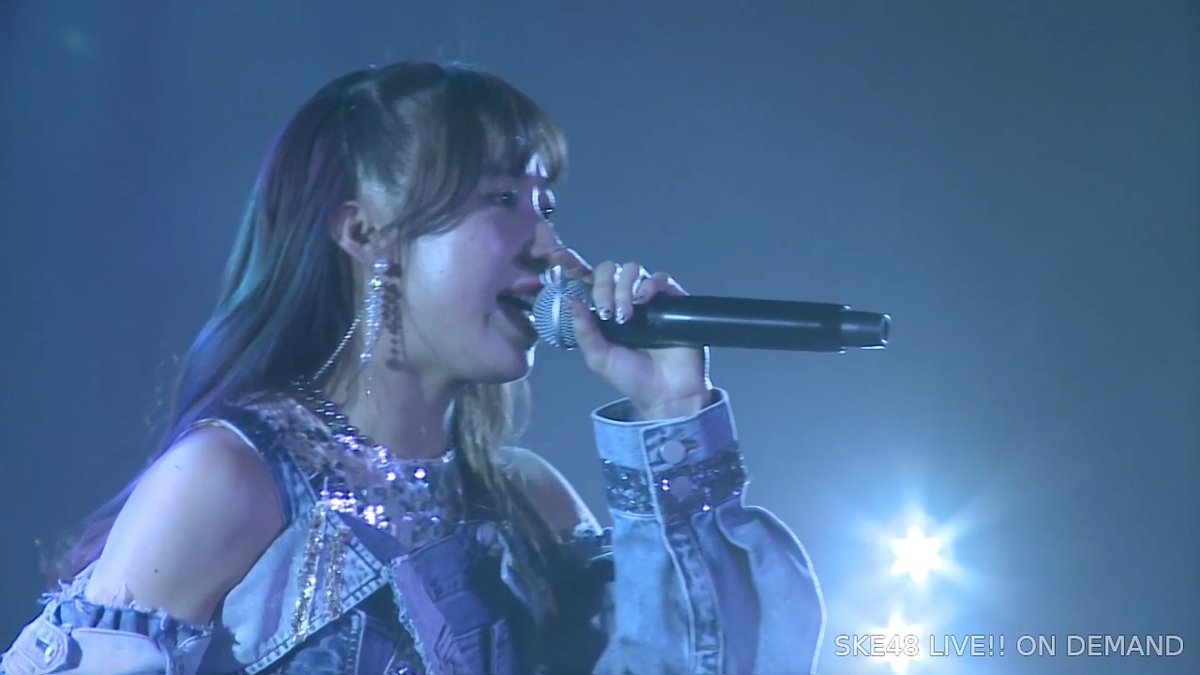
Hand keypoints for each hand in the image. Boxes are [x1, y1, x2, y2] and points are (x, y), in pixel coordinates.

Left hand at [550, 247, 713, 418]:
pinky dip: (649, 284)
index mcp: (606, 312)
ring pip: (633, 271)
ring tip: (626, 315)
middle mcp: (626, 301)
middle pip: (611, 271)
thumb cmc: (633, 379)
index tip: (563, 263)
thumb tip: (569, 299)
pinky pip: (661, 279)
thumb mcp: (599, 358)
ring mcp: (650, 300)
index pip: (590, 282)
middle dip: (603, 286)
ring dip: (624, 288)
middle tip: (607, 312)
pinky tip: (643, 300)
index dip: (578, 270)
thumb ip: (583, 331)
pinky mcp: (673, 301)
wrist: (666, 394)